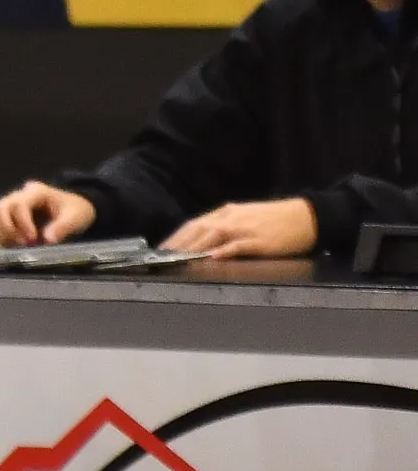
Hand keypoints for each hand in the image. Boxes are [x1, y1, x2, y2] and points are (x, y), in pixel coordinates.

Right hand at [0, 181, 96, 246]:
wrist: (74, 209)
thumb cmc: (75, 210)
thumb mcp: (76, 217)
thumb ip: (63, 227)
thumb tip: (47, 240)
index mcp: (35, 192)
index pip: (19, 205)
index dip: (22, 223)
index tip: (33, 240)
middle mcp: (18, 196)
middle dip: (6, 229)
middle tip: (22, 244)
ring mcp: (10, 207)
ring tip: (15, 247)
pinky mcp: (7, 219)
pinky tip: (11, 248)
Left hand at [162, 198, 317, 259]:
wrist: (306, 216)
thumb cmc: (275, 219)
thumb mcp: (245, 218)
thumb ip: (225, 227)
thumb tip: (205, 241)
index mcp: (226, 213)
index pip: (195, 223)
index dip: (178, 236)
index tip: (163, 247)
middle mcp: (231, 218)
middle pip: (199, 229)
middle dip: (180, 243)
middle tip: (163, 256)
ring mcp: (245, 228)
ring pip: (213, 235)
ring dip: (194, 247)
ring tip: (179, 257)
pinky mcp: (260, 240)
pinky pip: (238, 245)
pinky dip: (223, 251)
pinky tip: (211, 257)